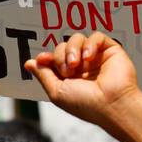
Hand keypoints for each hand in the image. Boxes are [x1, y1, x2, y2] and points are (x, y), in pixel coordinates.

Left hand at [23, 33, 141, 133]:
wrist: (111, 104)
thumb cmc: (86, 104)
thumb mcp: (56, 91)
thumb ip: (43, 75)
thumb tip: (29, 63)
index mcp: (70, 77)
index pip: (53, 58)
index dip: (47, 57)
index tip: (43, 59)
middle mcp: (83, 66)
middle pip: (63, 46)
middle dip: (60, 56)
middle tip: (68, 71)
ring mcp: (97, 58)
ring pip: (77, 39)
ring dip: (73, 49)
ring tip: (77, 64)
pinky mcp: (111, 51)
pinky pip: (97, 37)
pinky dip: (90, 44)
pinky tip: (90, 58)